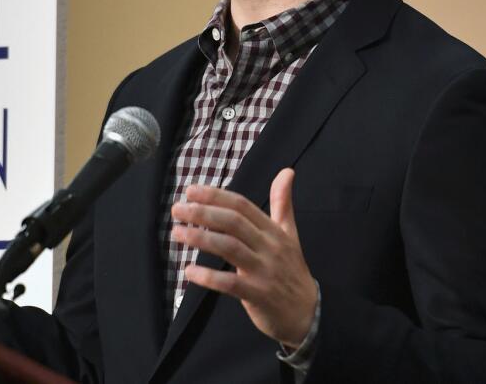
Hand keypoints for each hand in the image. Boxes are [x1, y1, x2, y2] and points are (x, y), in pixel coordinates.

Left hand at [170, 168, 316, 347]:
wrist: (308, 313)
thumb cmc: (291, 270)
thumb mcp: (290, 234)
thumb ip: (283, 203)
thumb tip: (287, 171)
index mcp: (273, 230)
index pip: (242, 206)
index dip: (215, 196)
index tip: (190, 191)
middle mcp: (269, 247)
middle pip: (233, 222)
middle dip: (203, 213)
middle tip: (177, 209)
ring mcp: (264, 271)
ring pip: (230, 248)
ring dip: (201, 239)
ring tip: (177, 232)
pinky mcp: (259, 295)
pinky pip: (231, 284)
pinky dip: (209, 277)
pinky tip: (189, 272)